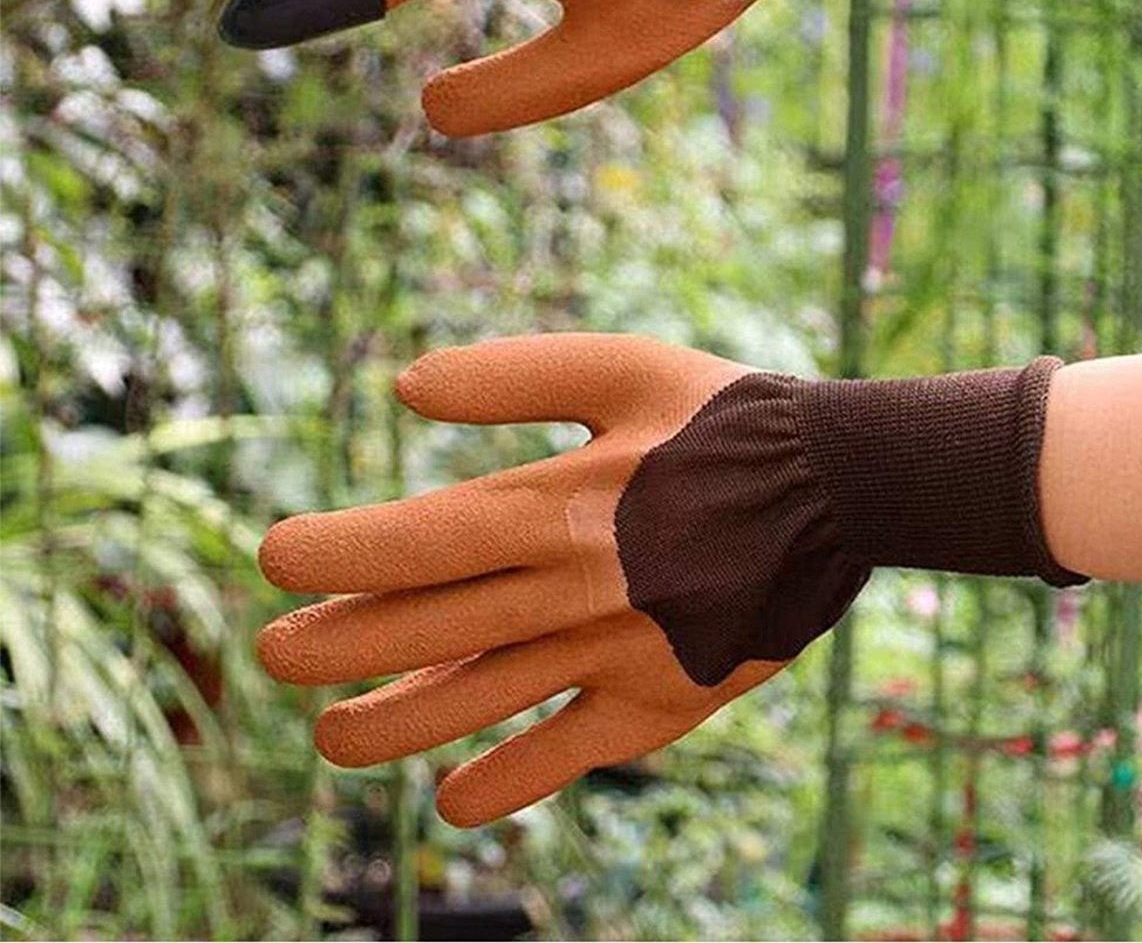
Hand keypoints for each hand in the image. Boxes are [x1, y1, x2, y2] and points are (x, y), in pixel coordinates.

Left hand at [254, 334, 868, 825]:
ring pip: (482, 706)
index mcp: (561, 504)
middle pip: (427, 632)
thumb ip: (514, 372)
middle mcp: (577, 590)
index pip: (415, 542)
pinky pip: (573, 755)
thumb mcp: (623, 366)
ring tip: (333, 738)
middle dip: (333, 647)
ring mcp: (620, 656)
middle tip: (275, 655)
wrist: (843, 485)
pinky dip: (510, 781)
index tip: (272, 555)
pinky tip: (457, 801)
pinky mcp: (665, 702)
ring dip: (394, 727)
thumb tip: (403, 384)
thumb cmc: (722, 414)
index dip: (332, 553)